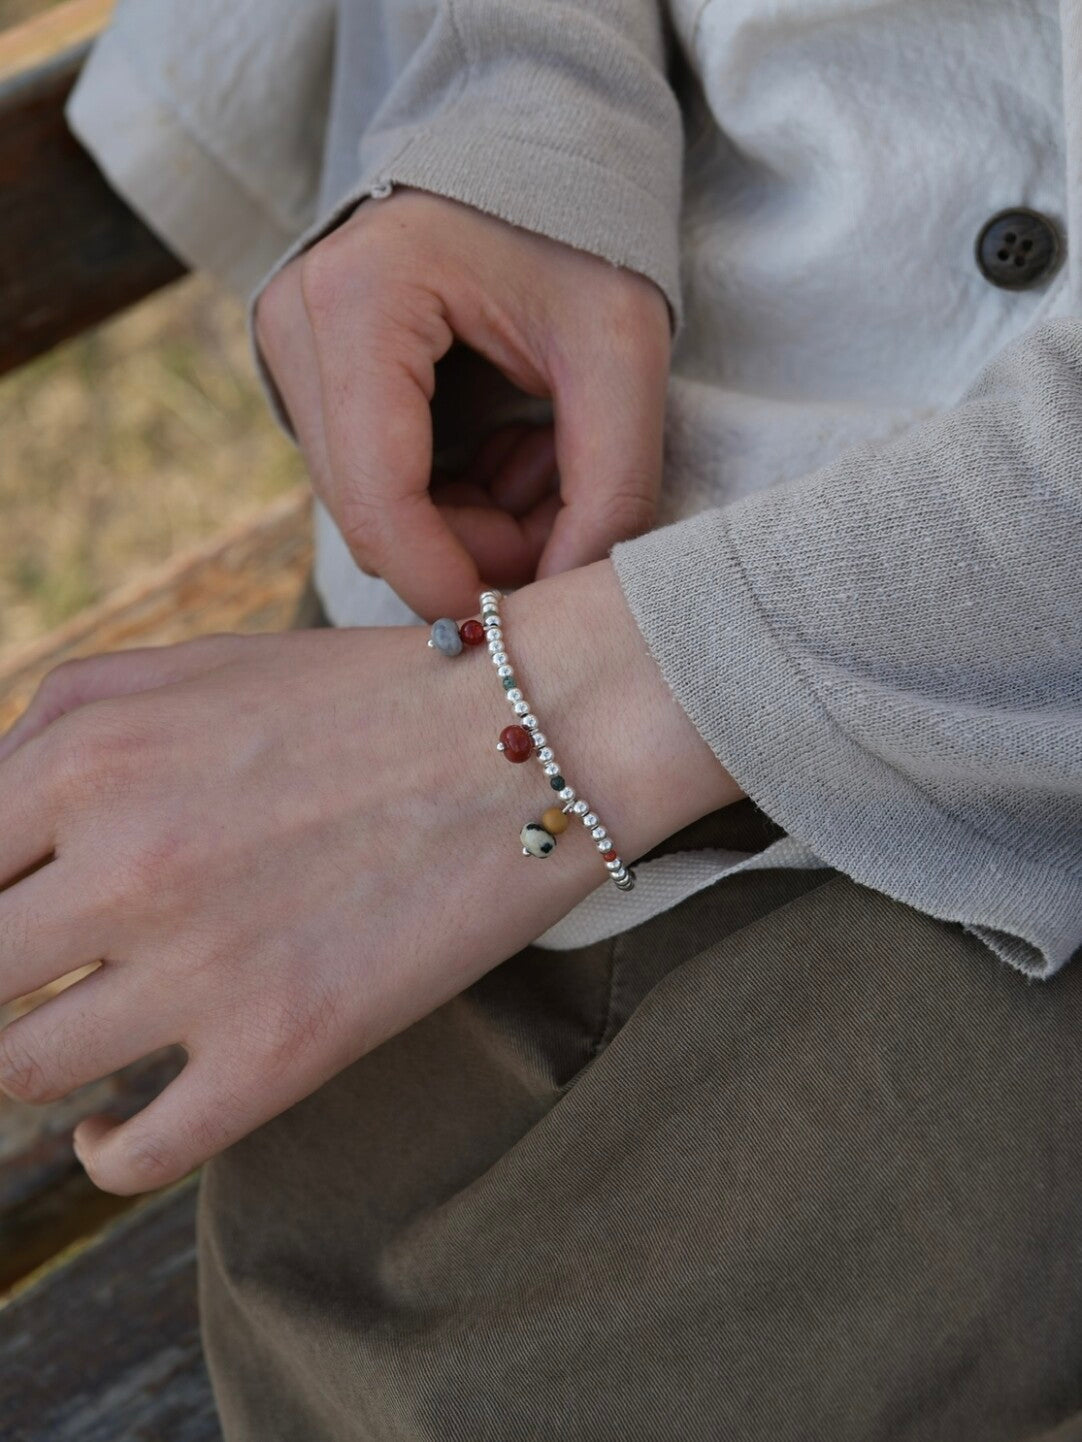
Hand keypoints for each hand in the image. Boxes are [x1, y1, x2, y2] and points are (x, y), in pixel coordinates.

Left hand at [0, 563, 737, 1194]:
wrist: (536, 733)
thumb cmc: (366, 694)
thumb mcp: (192, 663)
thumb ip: (58, 725)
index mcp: (89, 756)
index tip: (13, 923)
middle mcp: (127, 863)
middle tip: (38, 979)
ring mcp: (203, 965)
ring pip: (20, 1072)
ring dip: (29, 1065)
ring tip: (74, 1043)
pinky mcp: (281, 1050)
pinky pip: (135, 1152)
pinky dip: (105, 1149)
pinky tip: (114, 1123)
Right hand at [254, 189, 671, 618]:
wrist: (536, 152)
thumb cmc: (584, 234)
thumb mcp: (623, 354)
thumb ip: (608, 489)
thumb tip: (561, 603)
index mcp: (361, 300)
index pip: (379, 499)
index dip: (448, 581)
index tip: (520, 621)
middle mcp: (298, 322)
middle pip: (371, 514)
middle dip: (473, 549)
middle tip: (565, 522)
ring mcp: (292, 346)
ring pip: (371, 508)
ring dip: (467, 524)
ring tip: (545, 468)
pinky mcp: (309, 370)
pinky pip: (373, 480)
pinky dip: (449, 497)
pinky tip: (509, 455)